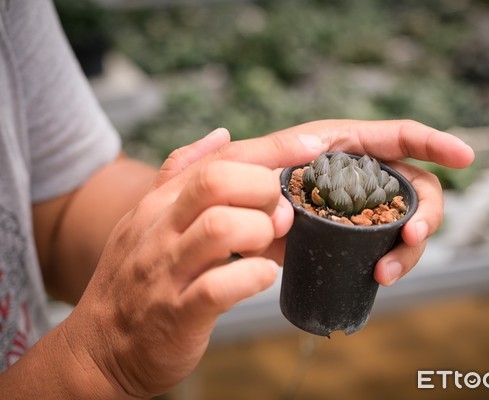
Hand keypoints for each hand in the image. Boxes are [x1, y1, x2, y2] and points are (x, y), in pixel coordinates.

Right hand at [53, 119, 471, 397]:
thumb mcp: (149, 220)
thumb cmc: (139, 279)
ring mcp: (167, 270)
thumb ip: (182, 175)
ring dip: (260, 231)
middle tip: (282, 213)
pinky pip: (219, 287)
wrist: (102, 348)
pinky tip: (265, 276)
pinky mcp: (177, 313)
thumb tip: (221, 134)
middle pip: (217, 182)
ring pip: (220, 227)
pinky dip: (253, 277)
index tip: (314, 146)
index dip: (272, 150)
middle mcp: (161, 229)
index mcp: (161, 203)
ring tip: (270, 245)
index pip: (220, 160)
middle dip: (264, 189)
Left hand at [206, 119, 473, 284]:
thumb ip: (277, 150)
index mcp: (345, 145)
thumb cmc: (238, 185)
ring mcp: (360, 209)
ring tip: (384, 272)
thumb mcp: (250, 161)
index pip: (400, 138)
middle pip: (416, 188)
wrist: (227, 229)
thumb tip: (318, 146)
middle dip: (426, 213)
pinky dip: (390, 263)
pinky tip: (376, 277)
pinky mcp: (353, 238)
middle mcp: (361, 175)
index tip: (466, 156)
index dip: (436, 143)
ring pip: (405, 224)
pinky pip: (385, 248)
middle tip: (413, 237)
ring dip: (408, 249)